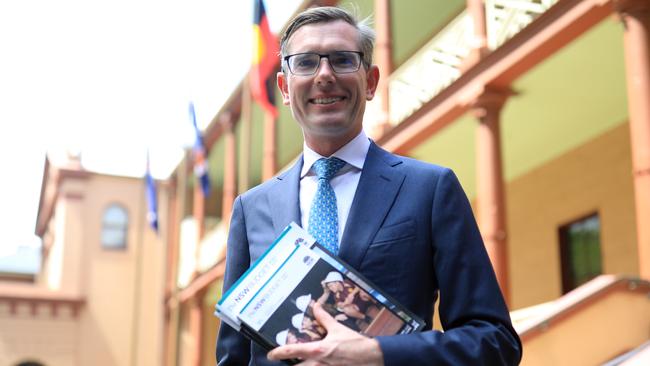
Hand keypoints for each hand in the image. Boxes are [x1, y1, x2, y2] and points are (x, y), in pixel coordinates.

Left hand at [267, 302, 383, 365]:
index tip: (271, 354)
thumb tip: (315, 306)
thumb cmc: (355, 344)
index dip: (279, 353)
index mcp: (318, 351)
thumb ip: (324, 319)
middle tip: (284, 363)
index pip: (293, 351)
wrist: (373, 358)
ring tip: (299, 363)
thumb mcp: (338, 330)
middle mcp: (319, 364)